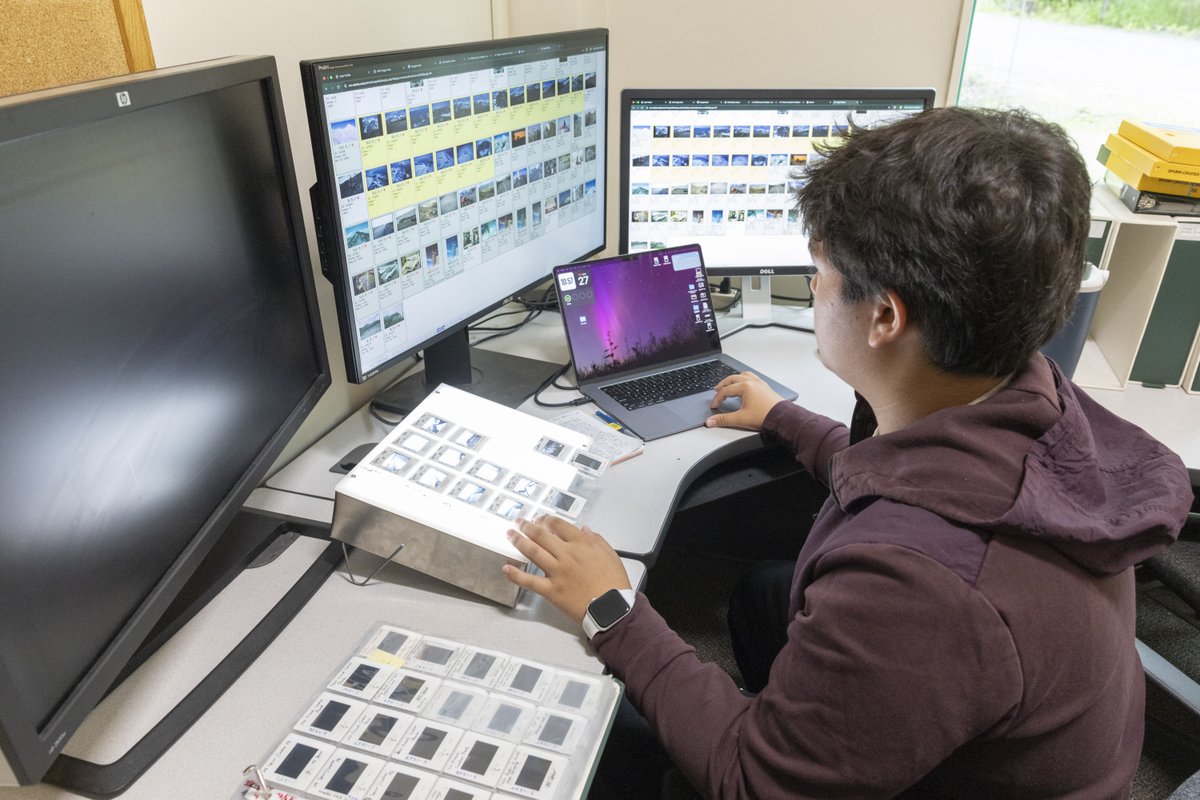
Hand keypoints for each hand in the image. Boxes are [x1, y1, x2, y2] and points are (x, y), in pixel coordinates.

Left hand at [502, 516, 630, 623]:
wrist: (611, 608)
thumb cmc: (614, 582)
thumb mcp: (611, 555)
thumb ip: (596, 540)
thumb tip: (584, 529)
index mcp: (581, 544)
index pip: (559, 525)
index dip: (547, 520)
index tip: (540, 518)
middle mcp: (566, 554)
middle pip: (541, 535)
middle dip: (528, 526)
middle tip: (519, 522)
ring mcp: (556, 572)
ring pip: (533, 552)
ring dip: (519, 541)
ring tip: (509, 534)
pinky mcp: (550, 590)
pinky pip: (529, 581)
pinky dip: (515, 574)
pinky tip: (506, 567)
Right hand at [707, 371, 784, 430]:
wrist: (782, 418)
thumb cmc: (765, 416)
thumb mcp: (741, 419)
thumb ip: (723, 419)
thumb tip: (710, 421)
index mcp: (745, 387)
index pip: (726, 391)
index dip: (717, 398)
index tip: (714, 406)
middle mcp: (752, 382)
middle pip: (732, 379)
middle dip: (723, 385)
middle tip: (716, 390)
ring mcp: (760, 383)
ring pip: (743, 375)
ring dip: (734, 379)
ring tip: (729, 384)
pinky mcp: (765, 387)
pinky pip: (752, 378)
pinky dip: (744, 379)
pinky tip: (745, 386)